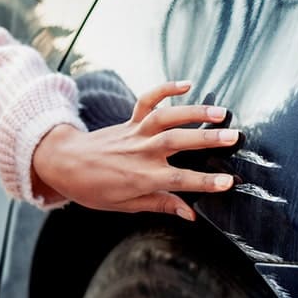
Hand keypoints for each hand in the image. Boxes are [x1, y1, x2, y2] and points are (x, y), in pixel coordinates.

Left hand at [32, 81, 237, 220]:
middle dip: (206, 140)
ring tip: (220, 112)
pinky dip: (164, 89)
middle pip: (176, 143)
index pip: (178, 180)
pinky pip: (146, 101)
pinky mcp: (129, 121)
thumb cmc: (92, 189)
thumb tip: (190, 214)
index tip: (228, 182)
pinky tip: (186, 84)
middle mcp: (140, 152)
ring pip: (166, 118)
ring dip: (193, 113)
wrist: (63, 164)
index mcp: (140, 178)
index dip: (204, 182)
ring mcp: (135, 134)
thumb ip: (159, 205)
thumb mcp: (124, 205)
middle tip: (234, 138)